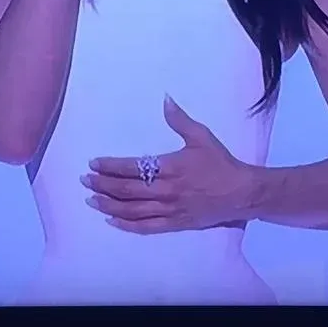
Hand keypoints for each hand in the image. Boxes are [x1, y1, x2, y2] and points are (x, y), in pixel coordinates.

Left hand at [82, 96, 255, 234]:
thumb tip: (165, 99)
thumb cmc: (220, 163)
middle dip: (103, 185)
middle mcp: (166, 190)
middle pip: (127, 190)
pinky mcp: (175, 224)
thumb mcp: (202, 137)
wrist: (242, 192)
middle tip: (85, 181)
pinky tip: (112, 220)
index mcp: (170, 167)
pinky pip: (146, 227)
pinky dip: (126, 225)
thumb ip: (180, 120)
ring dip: (109, 205)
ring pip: (132, 210)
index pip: (132, 167)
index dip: (110, 166)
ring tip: (92, 200)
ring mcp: (170, 210)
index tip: (94, 163)